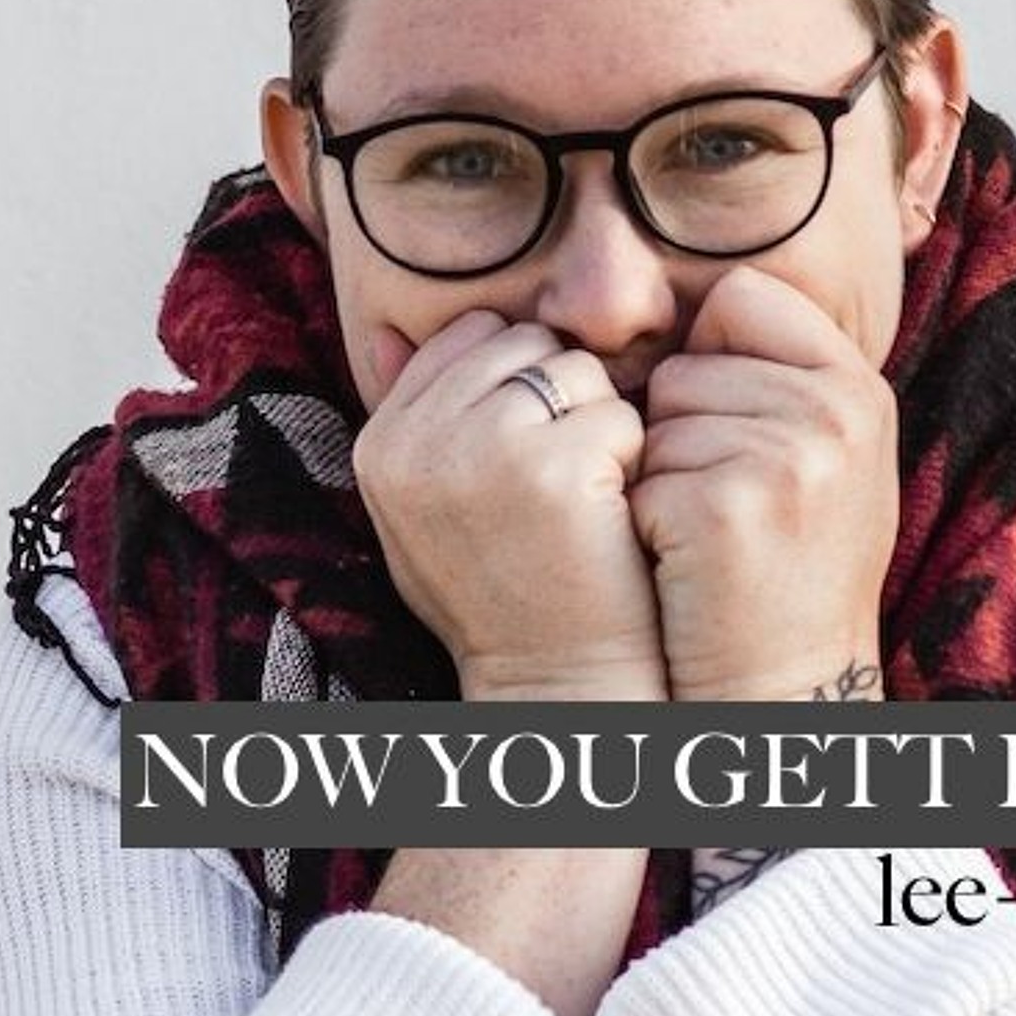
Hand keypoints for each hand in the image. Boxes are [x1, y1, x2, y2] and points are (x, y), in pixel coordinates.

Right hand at [354, 310, 667, 700]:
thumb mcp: (422, 509)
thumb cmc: (499, 594)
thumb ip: (413, 421)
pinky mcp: (554, 469)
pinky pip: (620, 415)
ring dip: (599, 425)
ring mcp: (482, 448)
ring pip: (576, 370)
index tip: (528, 454)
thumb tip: (388, 333)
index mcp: (381, 442)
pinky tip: (609, 517)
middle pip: (526, 343)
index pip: (471, 336)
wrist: (550, 683)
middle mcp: (418, 439)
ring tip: (581, 500)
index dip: (520, 383)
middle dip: (561, 398)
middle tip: (560, 483)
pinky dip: (633, 460)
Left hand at [629, 266, 897, 702]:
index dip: (711, 351)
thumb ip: (788, 380)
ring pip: (653, 421)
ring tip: (712, 537)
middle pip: (687, 364)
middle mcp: (833, 411)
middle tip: (728, 504)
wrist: (795, 685)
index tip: (728, 422)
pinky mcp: (725, 505)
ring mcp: (784, 456)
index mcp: (857, 388)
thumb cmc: (795, 572)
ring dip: (660, 479)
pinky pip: (638, 475)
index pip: (743, 295)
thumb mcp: (829, 460)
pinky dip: (646, 523)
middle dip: (681, 430)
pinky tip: (689, 565)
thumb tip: (709, 305)